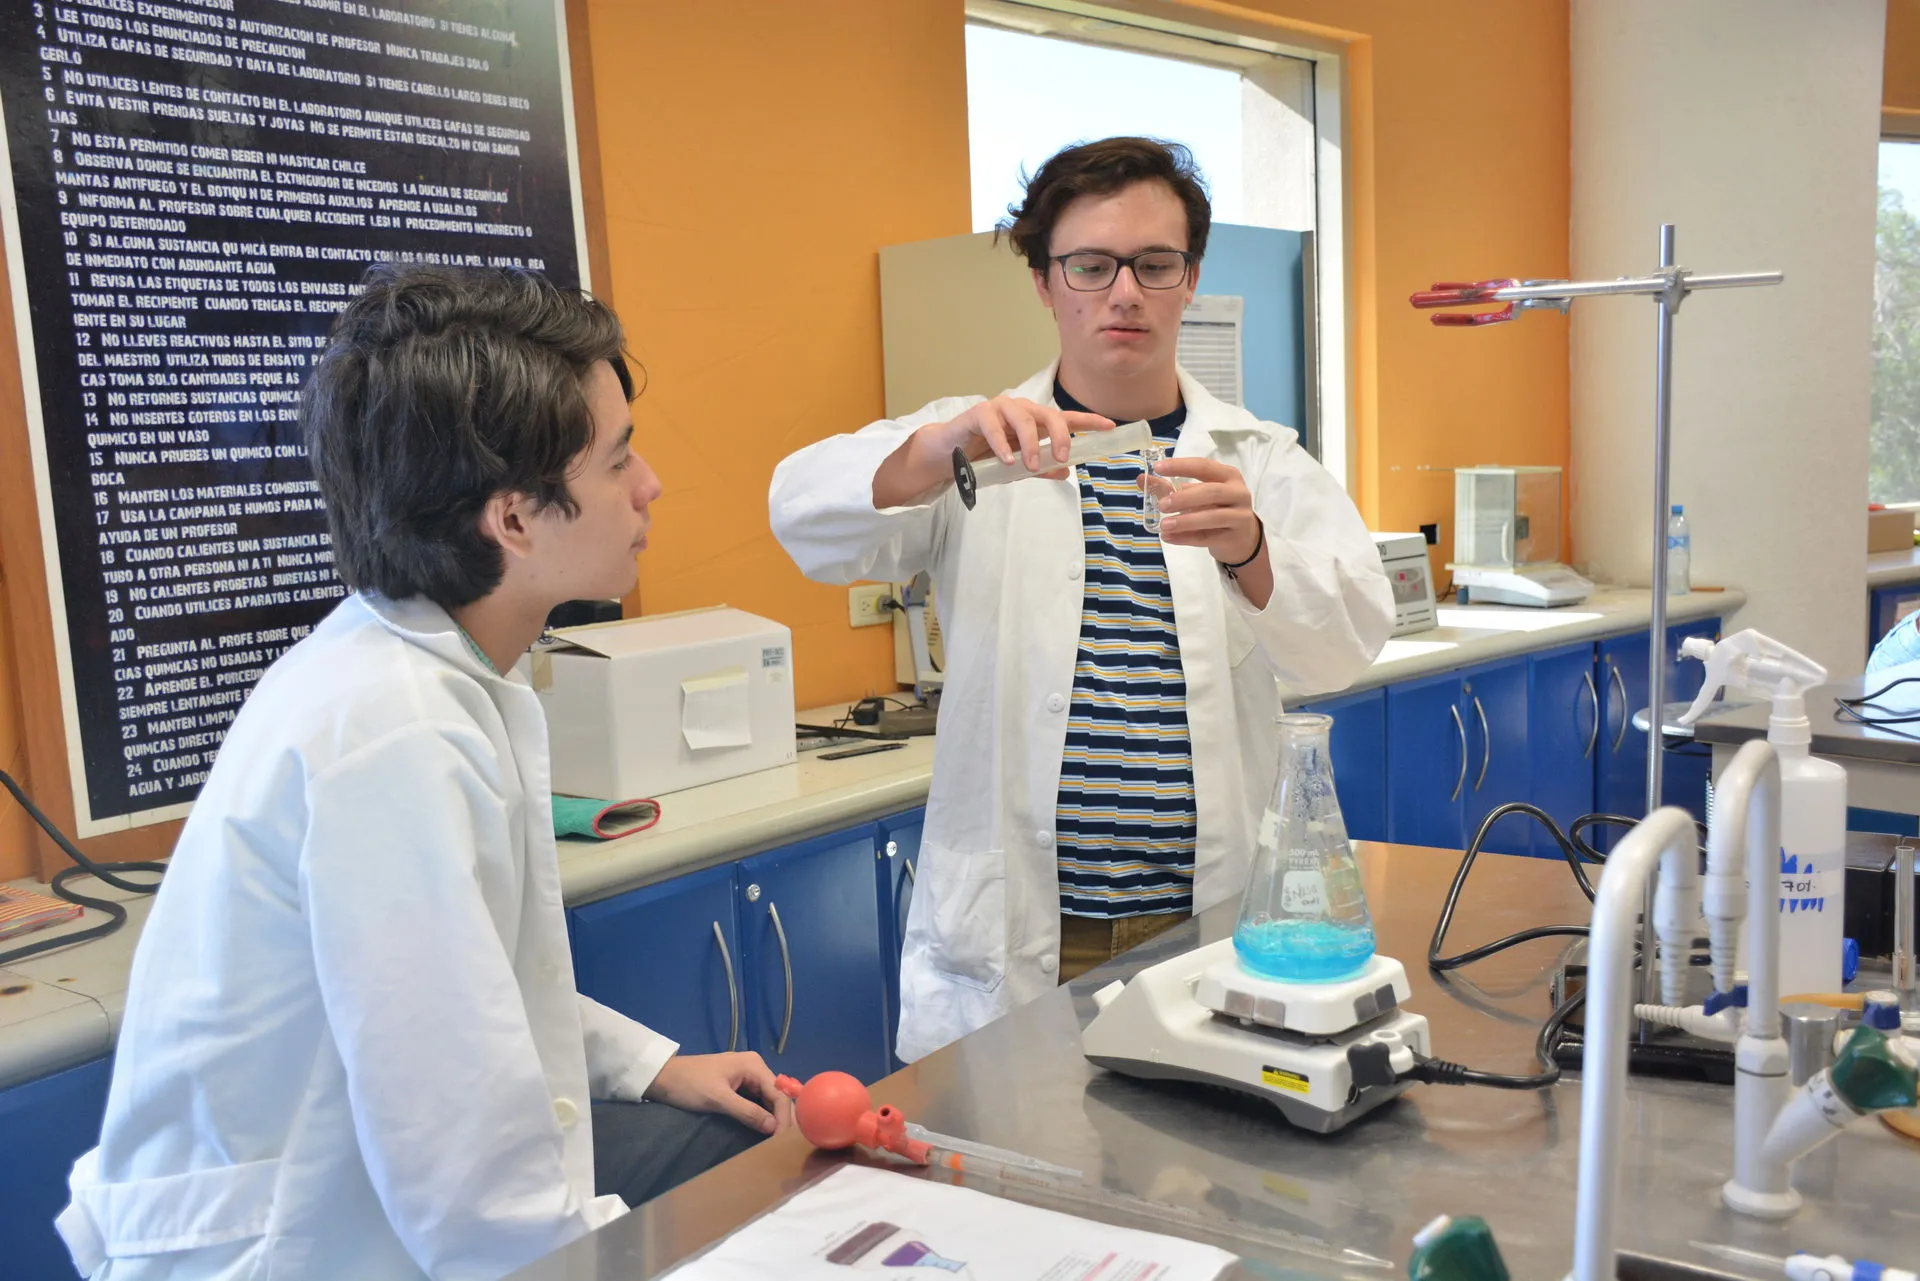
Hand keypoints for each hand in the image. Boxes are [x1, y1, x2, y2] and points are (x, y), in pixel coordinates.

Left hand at [642, 1051, 794, 1135]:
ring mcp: (746, 1076)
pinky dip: (761, 1115)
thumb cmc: (689, 1085)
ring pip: (767, 1100)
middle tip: (783, 1145)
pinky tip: (765, 1130)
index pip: (779, 1094)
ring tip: (777, 1141)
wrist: (661, 1078)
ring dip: (772, 1118)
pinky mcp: (737, 1085)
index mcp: (754, 1065)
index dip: (784, 1118)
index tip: (783, 1141)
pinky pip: (756, 1101)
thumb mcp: (718, 1099)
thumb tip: (774, 1129)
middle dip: (781, 1119)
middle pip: (776, 1096)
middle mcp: (755, 1067)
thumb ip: (748, 1113)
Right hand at [923, 396, 1114, 476]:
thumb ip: (1040, 468)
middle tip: (1063, 457)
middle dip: (1059, 436)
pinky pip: (993, 425)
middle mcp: (1021, 411)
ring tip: (1030, 466)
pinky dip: (1002, 443)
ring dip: (1030, 444)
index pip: (1066, 418)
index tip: (1111, 426)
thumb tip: (1065, 472)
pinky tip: (1008, 459)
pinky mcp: (978, 414)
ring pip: (1023, 419)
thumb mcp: (1018, 467)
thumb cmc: (986, 456)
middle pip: (1049, 415)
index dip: (1089, 421)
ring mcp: (1000, 409)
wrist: (950, 454)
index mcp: (1034, 422)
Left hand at [1149, 457, 1263, 565]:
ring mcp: (1239, 516)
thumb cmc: (1217, 509)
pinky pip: (1208, 537)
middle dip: (1184, 498)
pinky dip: (1186, 538)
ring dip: (1186, 521)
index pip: (1203, 466)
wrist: (1242, 538)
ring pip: (1212, 517)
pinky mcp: (1234, 537)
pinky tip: (1169, 538)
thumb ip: (1170, 487)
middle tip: (1162, 505)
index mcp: (1228, 475)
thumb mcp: (1198, 495)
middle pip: (1212, 492)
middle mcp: (1238, 492)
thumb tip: (1141, 479)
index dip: (1181, 466)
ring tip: (1164, 525)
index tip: (1157, 468)